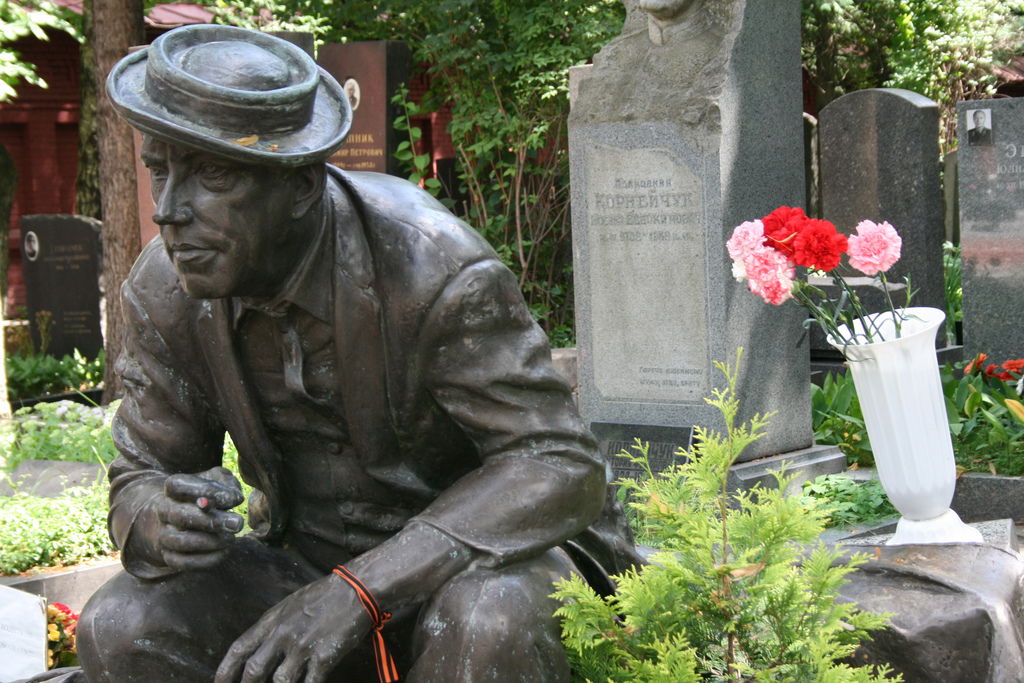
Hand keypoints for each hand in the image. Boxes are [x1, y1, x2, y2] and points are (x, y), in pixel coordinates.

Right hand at [156, 466, 244, 570]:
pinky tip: (225, 551)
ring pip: (182, 542)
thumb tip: (234, 499)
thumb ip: (227, 483)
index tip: (234, 498)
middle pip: (181, 516)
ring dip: (211, 542)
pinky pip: (183, 563)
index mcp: (173, 486)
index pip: (178, 486)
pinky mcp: (168, 556)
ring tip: (232, 538)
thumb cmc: (208, 494)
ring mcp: (164, 534)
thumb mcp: (218, 480)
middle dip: (212, 521)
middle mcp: (164, 510)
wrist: (185, 517)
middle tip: (238, 523)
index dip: (206, 491)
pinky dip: (207, 559)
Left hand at [215, 573, 370, 682]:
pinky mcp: (324, 657)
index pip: (240, 648)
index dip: (226, 669)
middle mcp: (283, 634)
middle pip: (254, 670)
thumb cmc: (325, 594)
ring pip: (280, 681)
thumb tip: (262, 645)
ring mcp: (303, 646)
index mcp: (273, 620)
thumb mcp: (291, 603)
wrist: (357, 589)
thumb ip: (275, 624)